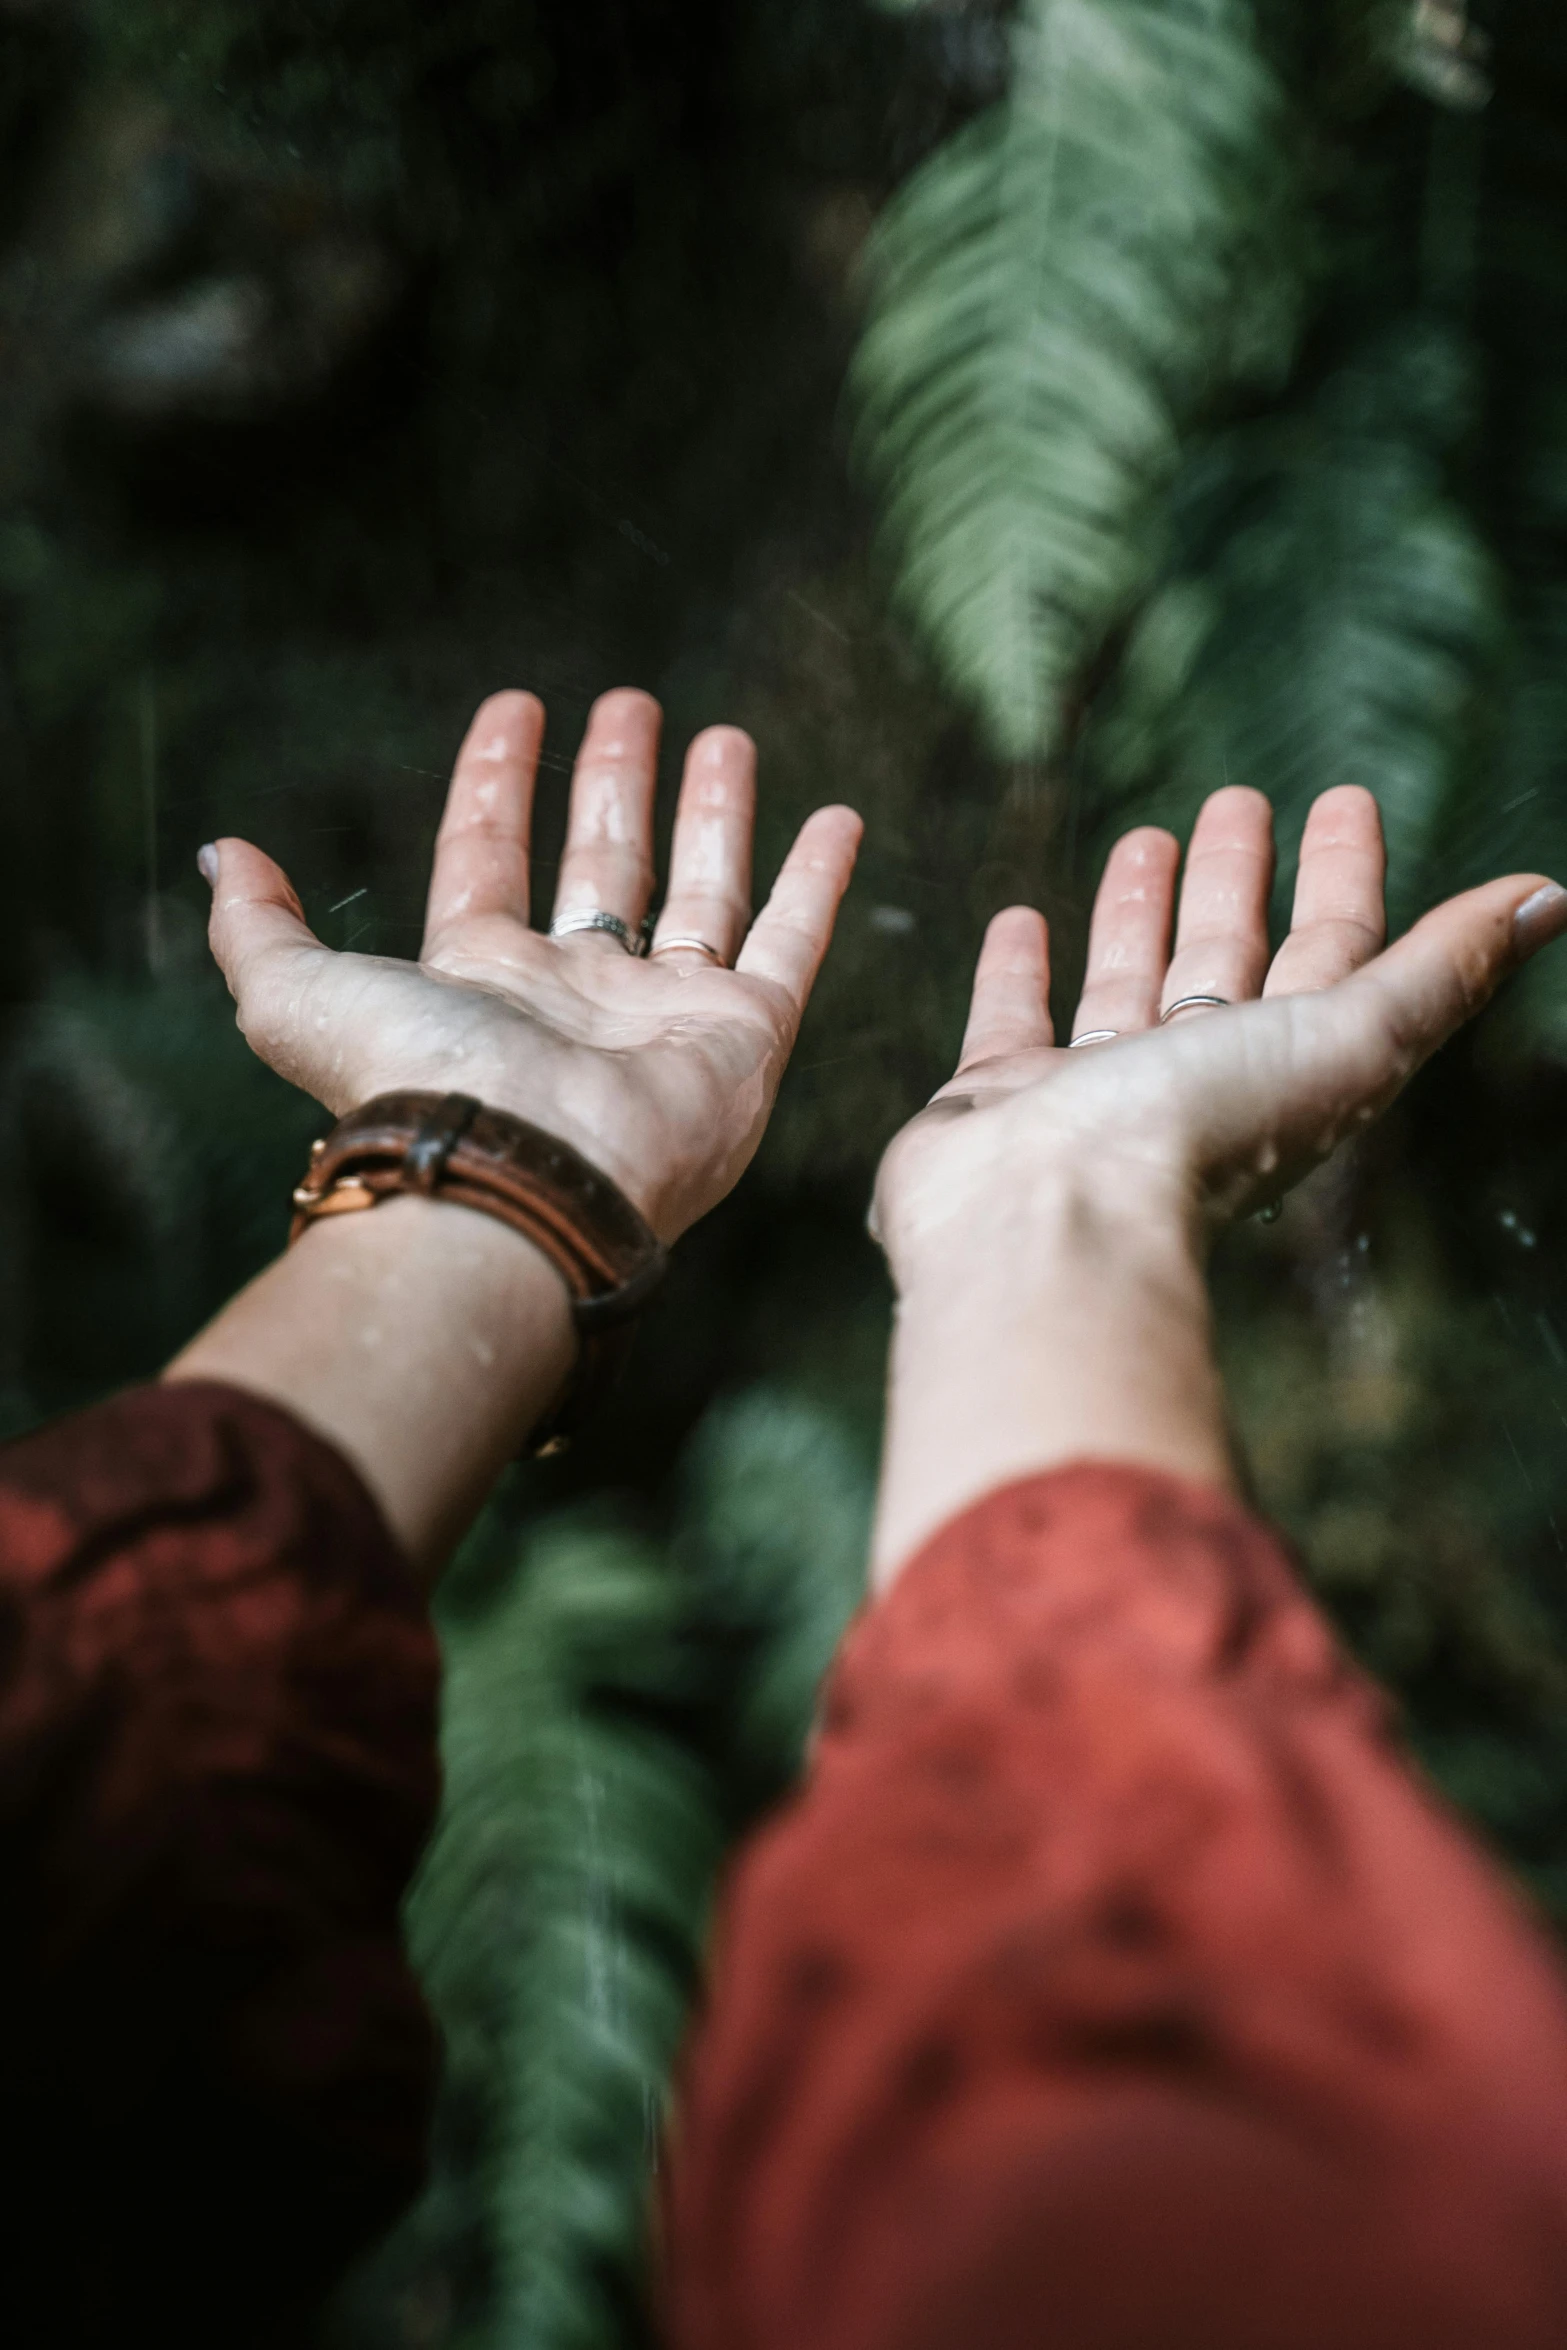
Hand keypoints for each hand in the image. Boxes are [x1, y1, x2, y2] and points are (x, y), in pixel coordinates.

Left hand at [202, 688, 862, 1241]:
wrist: (521, 1174)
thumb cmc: (412, 1084)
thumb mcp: (296, 996)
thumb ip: (256, 929)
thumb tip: (225, 857)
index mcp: (483, 979)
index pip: (490, 857)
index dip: (496, 782)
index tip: (513, 704)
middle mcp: (579, 995)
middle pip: (603, 865)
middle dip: (614, 782)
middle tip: (631, 705)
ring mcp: (667, 1014)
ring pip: (699, 891)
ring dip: (713, 812)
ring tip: (724, 734)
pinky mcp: (744, 1036)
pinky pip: (791, 945)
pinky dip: (818, 883)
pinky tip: (839, 818)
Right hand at [876, 784, 1566, 1288]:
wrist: (1047, 1217)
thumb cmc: (1200, 1134)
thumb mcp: (1351, 1037)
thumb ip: (1441, 971)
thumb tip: (1554, 898)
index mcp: (1282, 1070)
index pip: (1332, 954)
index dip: (1347, 877)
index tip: (1346, 799)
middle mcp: (1193, 1084)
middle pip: (1229, 964)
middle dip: (1240, 882)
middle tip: (1240, 800)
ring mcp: (1093, 1095)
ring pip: (1129, 983)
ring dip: (1142, 912)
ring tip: (1146, 835)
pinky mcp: (1001, 1100)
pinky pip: (1013, 1021)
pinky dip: (1019, 972)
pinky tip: (1022, 919)